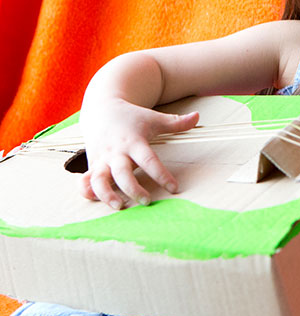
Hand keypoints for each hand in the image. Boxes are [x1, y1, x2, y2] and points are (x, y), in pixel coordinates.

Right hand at [77, 98, 198, 209]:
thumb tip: (198, 117)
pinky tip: (95, 200)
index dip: (161, 175)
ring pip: (100, 179)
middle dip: (133, 188)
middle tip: (147, 201)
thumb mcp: (154, 118)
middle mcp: (116, 152)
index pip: (149, 160)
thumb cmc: (132, 117)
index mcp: (134, 141)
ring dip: (106, 194)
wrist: (102, 109)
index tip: (174, 188)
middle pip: (122, 173)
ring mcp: (102, 159)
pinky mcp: (92, 164)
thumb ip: (176, 122)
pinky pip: (85, 180)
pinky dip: (87, 191)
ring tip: (120, 207)